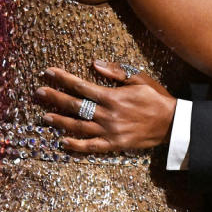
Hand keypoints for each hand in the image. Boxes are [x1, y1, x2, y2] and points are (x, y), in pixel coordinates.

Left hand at [36, 61, 175, 152]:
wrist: (172, 123)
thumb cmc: (156, 98)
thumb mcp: (138, 79)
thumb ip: (115, 72)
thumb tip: (94, 64)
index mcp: (112, 96)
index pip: (82, 86)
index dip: (63, 78)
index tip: (49, 72)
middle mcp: (108, 114)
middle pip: (75, 105)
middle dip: (55, 97)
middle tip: (38, 92)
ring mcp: (110, 131)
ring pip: (79, 127)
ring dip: (60, 121)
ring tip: (44, 116)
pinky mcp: (114, 144)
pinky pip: (91, 147)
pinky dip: (76, 145)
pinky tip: (63, 142)